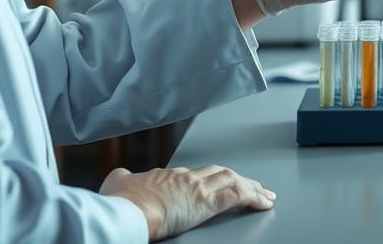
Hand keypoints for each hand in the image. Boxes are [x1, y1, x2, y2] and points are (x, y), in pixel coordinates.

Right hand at [99, 165, 273, 240]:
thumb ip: (123, 178)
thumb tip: (121, 175)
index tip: (216, 183)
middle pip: (219, 172)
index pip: (195, 173)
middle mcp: (186, 177)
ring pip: (232, 180)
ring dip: (251, 186)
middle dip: (237, 178)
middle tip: (252, 184)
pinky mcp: (206, 203)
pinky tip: (264, 202)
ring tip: (265, 194)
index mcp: (167, 175)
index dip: (210, 177)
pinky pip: (237, 196)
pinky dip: (254, 197)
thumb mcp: (117, 183)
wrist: (126, 209)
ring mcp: (198, 188)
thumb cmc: (120, 202)